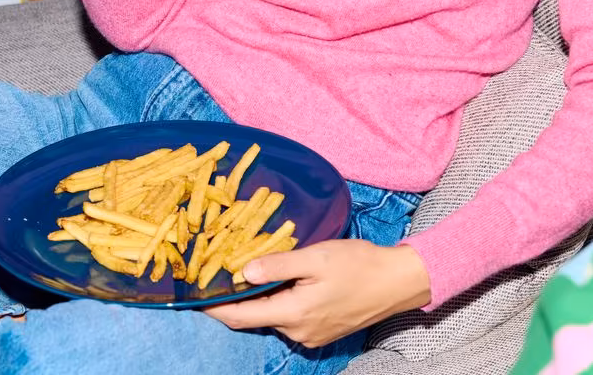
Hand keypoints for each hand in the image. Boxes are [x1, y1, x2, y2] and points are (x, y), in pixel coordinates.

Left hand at [203, 242, 431, 347]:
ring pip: (272, 316)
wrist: (399, 282)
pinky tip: (281, 281)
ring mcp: (311, 335)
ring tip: (248, 271)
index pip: (240, 316)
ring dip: (259, 298)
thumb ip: (278, 265)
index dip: (214, 308)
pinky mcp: (322, 331)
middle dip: (234, 299)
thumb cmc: (360, 265)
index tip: (193, 296)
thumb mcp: (316, 257)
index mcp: (294, 313)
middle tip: (217, 274)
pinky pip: (290, 318)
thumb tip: (242, 271)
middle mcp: (299, 331)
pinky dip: (278, 302)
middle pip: (254, 317)